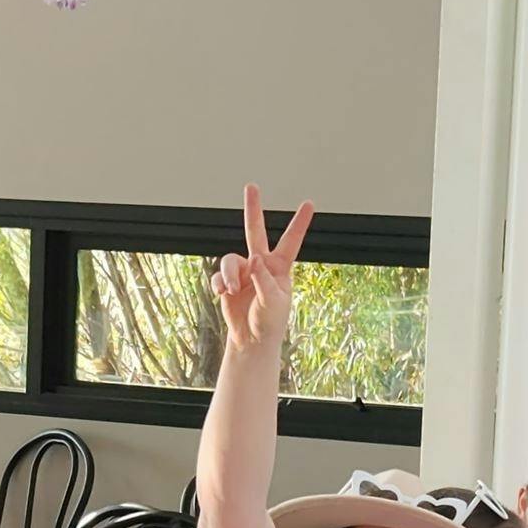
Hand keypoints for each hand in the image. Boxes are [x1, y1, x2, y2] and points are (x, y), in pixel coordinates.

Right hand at [209, 190, 314, 368]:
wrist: (251, 340)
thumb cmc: (269, 322)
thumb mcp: (273, 302)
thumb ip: (263, 279)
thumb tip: (253, 259)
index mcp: (279, 269)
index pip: (291, 241)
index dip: (299, 223)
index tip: (309, 204)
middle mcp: (260, 265)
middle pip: (255, 232)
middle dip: (253, 209)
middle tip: (251, 187)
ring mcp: (243, 272)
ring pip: (231, 260)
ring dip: (229, 274)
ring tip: (230, 290)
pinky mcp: (227, 283)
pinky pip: (218, 275)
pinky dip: (218, 284)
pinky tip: (221, 294)